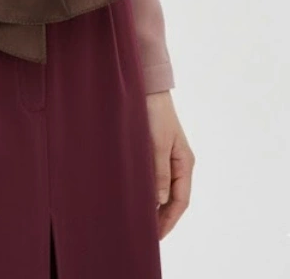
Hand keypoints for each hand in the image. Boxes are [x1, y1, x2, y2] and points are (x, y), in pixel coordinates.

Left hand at [145, 91, 194, 238]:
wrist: (148, 87)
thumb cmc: (154, 112)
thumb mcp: (156, 142)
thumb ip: (159, 171)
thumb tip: (159, 200)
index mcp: (185, 163)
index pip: (180, 200)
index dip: (169, 220)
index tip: (156, 235)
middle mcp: (179, 163)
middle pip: (173, 198)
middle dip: (162, 217)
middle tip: (145, 234)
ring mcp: (168, 157)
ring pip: (163, 189)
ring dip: (154, 206)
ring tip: (139, 221)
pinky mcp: (156, 151)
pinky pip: (155, 177)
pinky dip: (148, 191)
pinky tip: (137, 197)